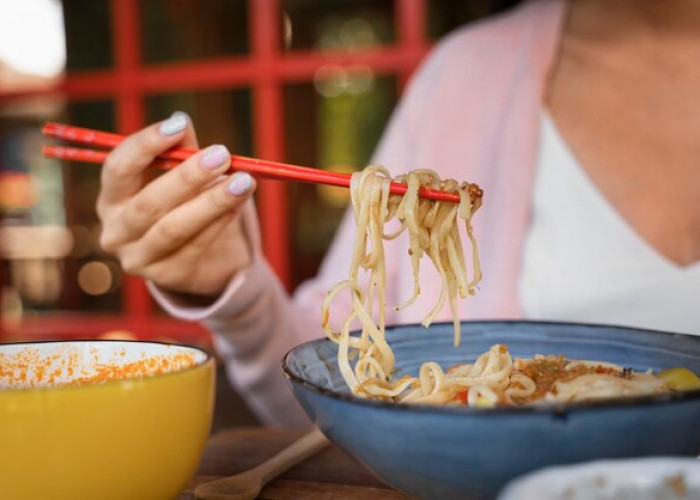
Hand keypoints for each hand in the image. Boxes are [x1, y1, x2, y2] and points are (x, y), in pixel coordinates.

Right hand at [97, 111, 256, 297]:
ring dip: (213, 202)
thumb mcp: (177, 175)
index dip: (146, 145)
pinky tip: (240, 201)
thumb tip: (181, 120)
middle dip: (187, 176)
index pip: (118, 168)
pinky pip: (198, 245)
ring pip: (175, 228)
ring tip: (244, 180)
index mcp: (111, 198)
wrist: (196, 258)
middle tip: (223, 154)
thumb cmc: (182, 204)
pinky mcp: (169, 276)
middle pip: (149, 202)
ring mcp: (140, 258)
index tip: (179, 126)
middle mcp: (116, 231)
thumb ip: (178, 150)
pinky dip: (222, 220)